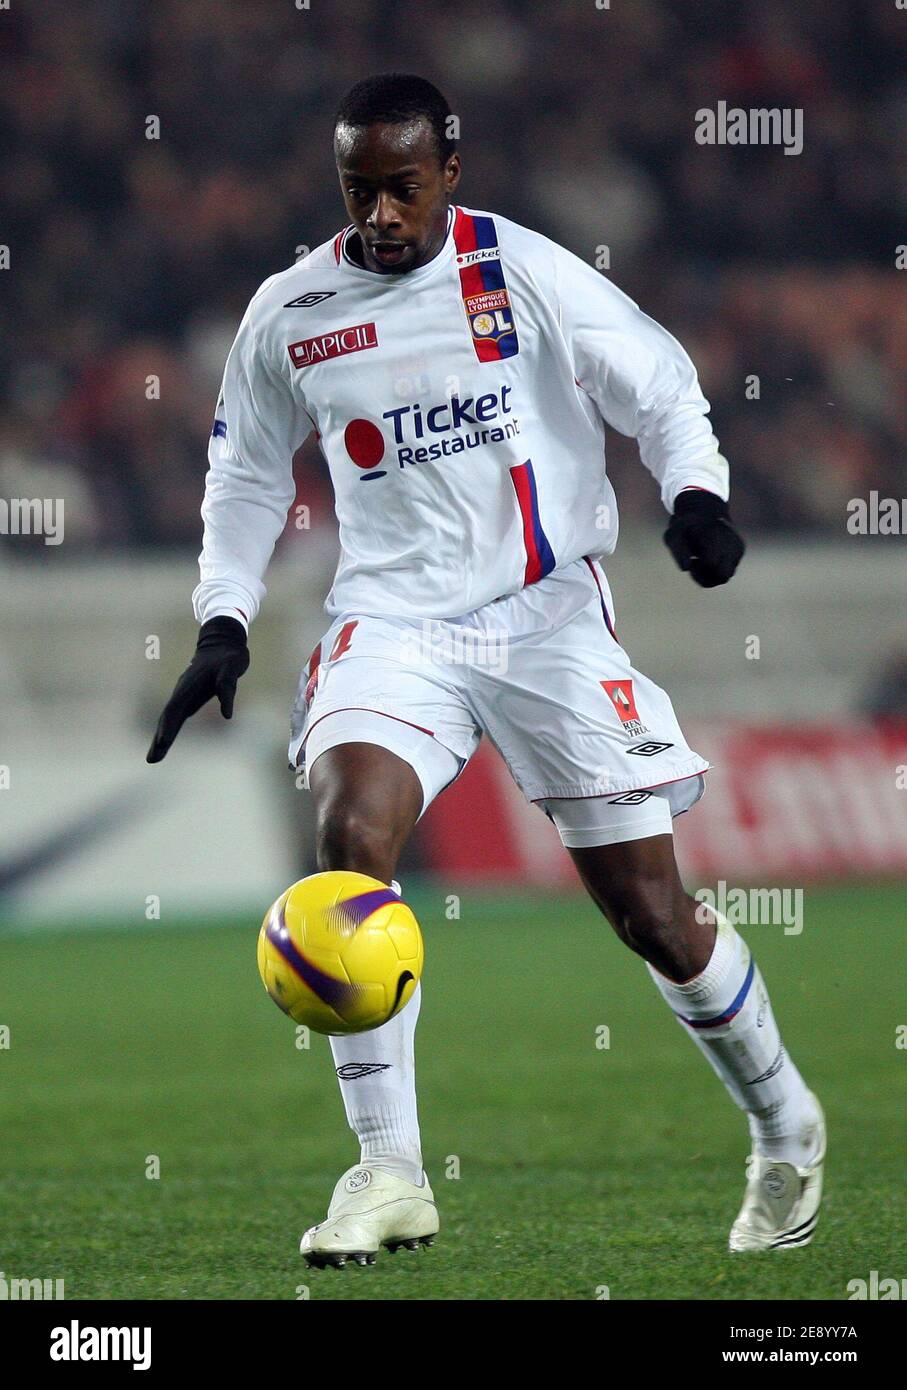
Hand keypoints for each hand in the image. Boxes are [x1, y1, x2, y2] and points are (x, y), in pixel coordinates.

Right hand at [146, 616, 249, 762]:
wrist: (222, 644)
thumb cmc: (229, 657)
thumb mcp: (232, 669)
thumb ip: (228, 689)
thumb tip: (227, 715)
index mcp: (189, 686)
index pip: (176, 709)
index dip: (169, 726)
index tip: (162, 742)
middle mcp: (182, 692)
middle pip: (167, 718)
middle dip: (160, 738)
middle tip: (151, 760)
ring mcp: (183, 696)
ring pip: (169, 719)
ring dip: (161, 738)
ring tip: (153, 758)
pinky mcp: (188, 699)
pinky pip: (175, 717)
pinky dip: (168, 731)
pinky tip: (163, 743)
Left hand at [663, 489, 744, 587]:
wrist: (705, 509)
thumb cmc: (686, 524)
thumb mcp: (673, 534)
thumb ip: (677, 551)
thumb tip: (686, 568)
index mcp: (715, 536)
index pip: (712, 566)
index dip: (699, 570)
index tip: (693, 559)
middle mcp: (730, 542)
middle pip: (723, 576)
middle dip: (707, 576)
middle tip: (697, 563)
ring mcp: (737, 547)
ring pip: (727, 575)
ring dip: (711, 574)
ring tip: (702, 559)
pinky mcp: (740, 551)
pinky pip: (730, 569)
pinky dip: (718, 568)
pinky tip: (709, 557)